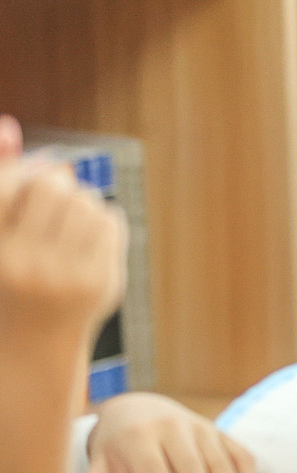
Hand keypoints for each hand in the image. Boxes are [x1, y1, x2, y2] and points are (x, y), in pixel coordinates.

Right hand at [0, 115, 125, 338]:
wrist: (32, 348)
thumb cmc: (8, 279)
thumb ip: (1, 179)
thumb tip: (9, 125)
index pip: (8, 185)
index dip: (19, 176)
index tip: (25, 188)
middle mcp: (21, 266)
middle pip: (51, 185)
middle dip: (52, 186)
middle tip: (48, 204)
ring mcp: (63, 277)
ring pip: (85, 200)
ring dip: (77, 204)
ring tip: (62, 228)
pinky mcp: (99, 283)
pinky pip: (110, 220)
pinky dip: (99, 223)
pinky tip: (82, 244)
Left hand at [68, 393, 254, 472]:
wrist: (138, 411)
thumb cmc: (117, 450)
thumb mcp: (100, 469)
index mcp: (140, 436)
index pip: (154, 471)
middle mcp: (174, 426)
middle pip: (192, 467)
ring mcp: (202, 428)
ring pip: (221, 461)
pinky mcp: (221, 432)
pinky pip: (241, 454)